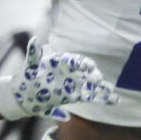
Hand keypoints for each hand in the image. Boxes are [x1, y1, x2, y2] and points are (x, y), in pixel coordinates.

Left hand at [0, 41, 116, 119]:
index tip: (89, 66)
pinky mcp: (76, 96)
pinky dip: (104, 98)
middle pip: (86, 72)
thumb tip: (34, 39)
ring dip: (102, 87)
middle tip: (97, 79)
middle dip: (93, 75)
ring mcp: (74, 84)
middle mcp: (70, 72)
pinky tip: (115, 100)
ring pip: (91, 84)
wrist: (25, 94)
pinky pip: (92, 96)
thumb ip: (33, 53)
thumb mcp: (29, 66)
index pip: (74, 60)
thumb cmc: (28, 77)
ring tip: (110, 90)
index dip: (82, 63)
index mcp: (61, 63)